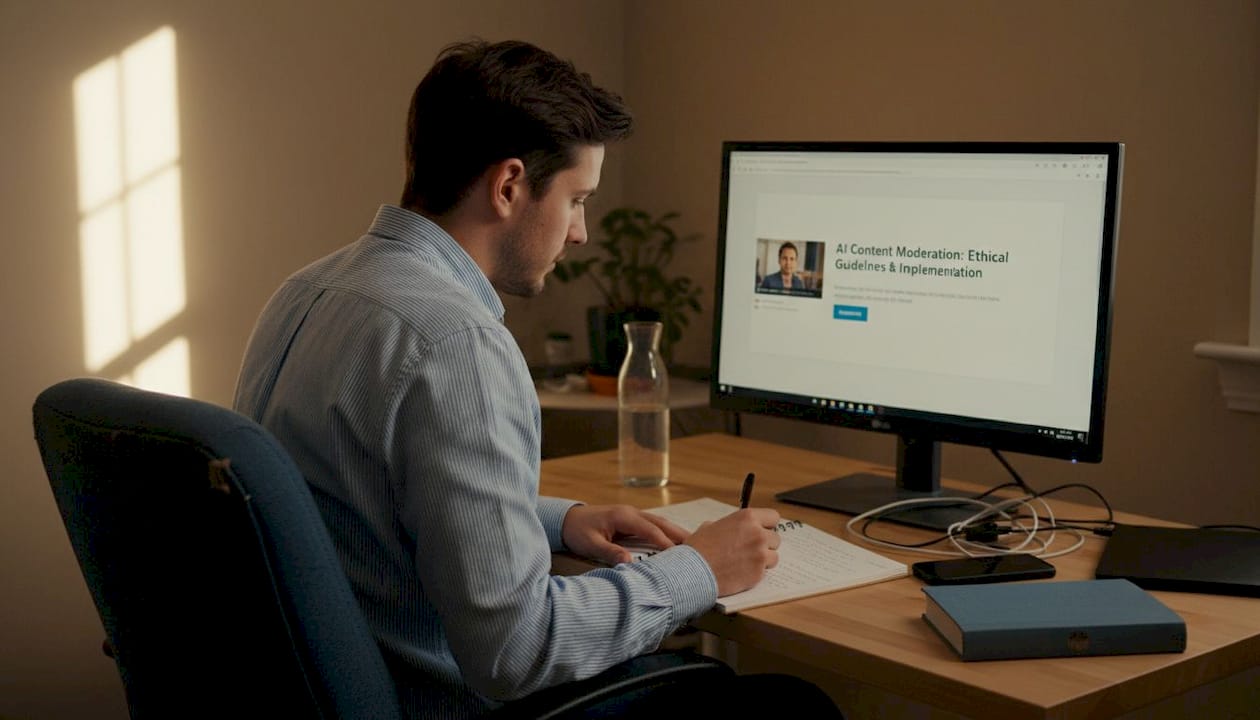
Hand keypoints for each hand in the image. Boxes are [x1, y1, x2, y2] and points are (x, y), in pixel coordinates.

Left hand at [562, 504, 689, 565]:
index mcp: (624, 516)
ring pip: (661, 523)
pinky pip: (655, 527)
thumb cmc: (578, 531)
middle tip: (701, 548)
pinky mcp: (633, 521)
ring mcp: (633, 515)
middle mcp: (632, 513)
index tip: (681, 555)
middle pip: (662, 523)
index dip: (667, 543)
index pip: (651, 530)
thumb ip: (610, 552)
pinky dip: (668, 534)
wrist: (567, 519)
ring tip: (695, 547)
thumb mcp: (591, 544)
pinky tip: (677, 544)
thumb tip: (629, 563)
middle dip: (681, 536)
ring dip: (677, 534)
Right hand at [685, 507, 780, 595]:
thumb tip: (735, 529)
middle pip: (775, 538)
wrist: (693, 571)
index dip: (767, 525)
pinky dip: (756, 573)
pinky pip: (765, 572)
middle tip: (751, 550)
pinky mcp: (759, 573)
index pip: (773, 517)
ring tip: (746, 562)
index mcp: (746, 518)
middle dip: (765, 544)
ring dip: (763, 560)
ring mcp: (760, 554)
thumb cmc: (698, 549)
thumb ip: (731, 526)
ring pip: (774, 556)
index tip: (763, 530)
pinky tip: (741, 572)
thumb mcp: (711, 526)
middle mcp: (757, 533)